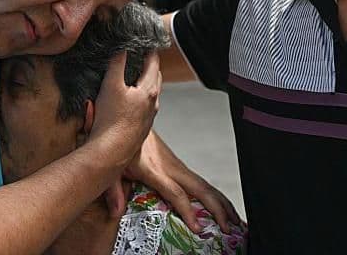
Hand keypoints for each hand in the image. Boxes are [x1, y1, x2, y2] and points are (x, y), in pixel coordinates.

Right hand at [87, 51, 161, 173]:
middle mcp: (152, 104)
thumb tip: (122, 47)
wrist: (111, 153)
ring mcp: (148, 118)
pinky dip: (140, 99)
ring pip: (151, 96)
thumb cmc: (111, 120)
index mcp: (148, 91)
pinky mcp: (140, 129)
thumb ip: (117, 63)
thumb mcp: (110, 84)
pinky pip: (143, 109)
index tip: (148, 43)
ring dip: (146, 84)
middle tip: (144, 57)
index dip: (150, 51)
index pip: (154, 64)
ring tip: (136, 77)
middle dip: (151, 67)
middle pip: (155, 80)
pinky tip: (128, 102)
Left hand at [117, 130, 241, 233]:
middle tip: (228, 227)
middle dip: (217, 209)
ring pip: (205, 185)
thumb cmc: (121, 142)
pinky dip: (215, 195)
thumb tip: (116, 211)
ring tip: (234, 220)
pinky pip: (201, 182)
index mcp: (154, 170)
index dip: (188, 211)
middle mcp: (170, 168)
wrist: (130, 118)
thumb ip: (112, 189)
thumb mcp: (112, 165)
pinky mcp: (179, 166)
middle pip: (200, 189)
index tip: (198, 228)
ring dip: (222, 203)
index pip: (176, 193)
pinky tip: (221, 206)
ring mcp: (177, 166)